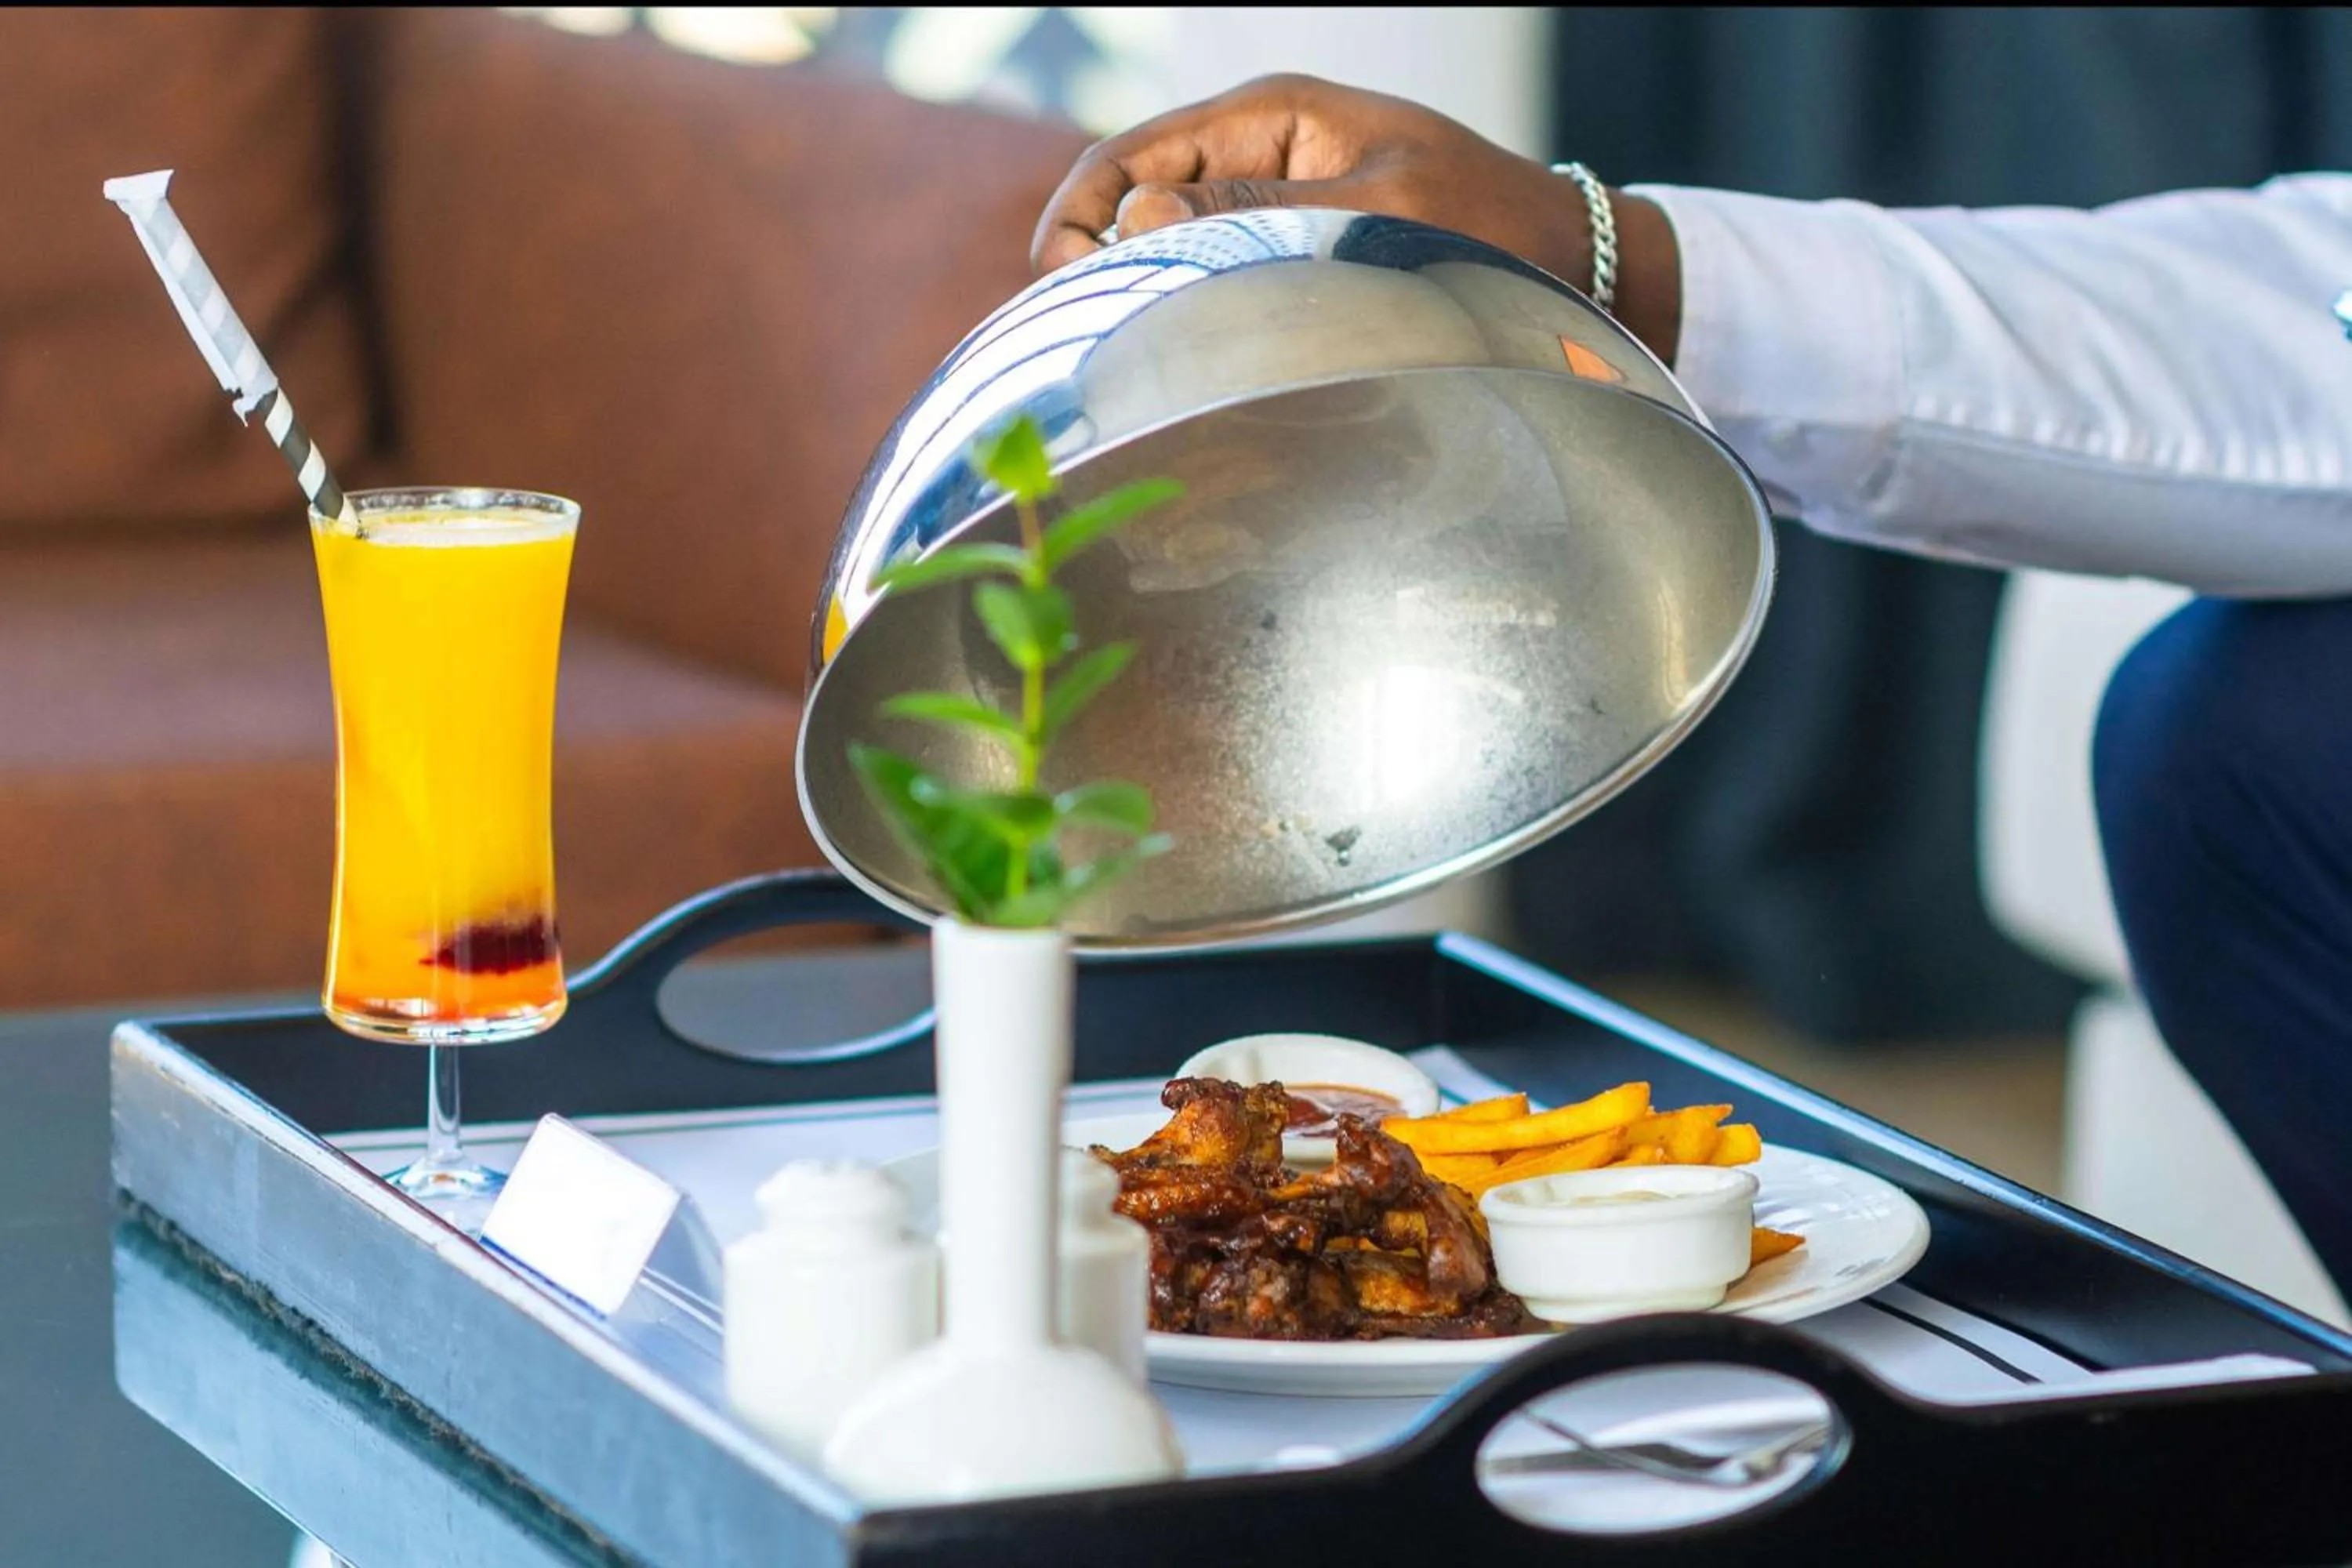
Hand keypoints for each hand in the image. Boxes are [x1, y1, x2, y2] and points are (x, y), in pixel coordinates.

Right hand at [1031, 74, 1679, 361]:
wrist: (1570, 260)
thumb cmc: (1491, 232)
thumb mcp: (1378, 217)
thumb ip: (1257, 219)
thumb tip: (1137, 224)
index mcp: (1273, 116)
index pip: (1130, 155)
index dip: (1078, 218)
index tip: (1053, 284)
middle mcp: (1263, 151)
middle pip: (1132, 198)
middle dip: (1090, 260)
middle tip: (1073, 335)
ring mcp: (1276, 199)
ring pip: (1164, 241)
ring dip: (1131, 289)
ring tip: (1111, 352)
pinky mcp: (1293, 244)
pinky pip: (1210, 268)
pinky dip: (1177, 304)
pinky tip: (1169, 353)